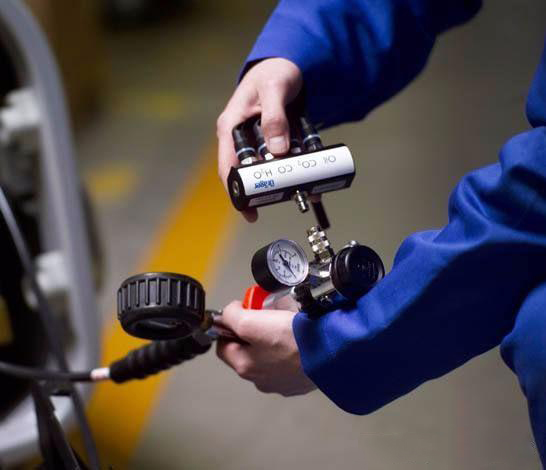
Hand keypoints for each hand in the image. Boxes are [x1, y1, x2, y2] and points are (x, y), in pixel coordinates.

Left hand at [215, 300, 315, 395]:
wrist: (332, 352)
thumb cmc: (293, 340)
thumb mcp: (251, 322)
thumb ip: (232, 316)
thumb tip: (227, 314)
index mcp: (245, 367)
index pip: (223, 345)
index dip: (229, 327)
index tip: (241, 313)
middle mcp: (262, 380)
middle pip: (248, 349)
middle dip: (255, 330)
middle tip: (267, 315)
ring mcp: (284, 381)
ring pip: (271, 354)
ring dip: (275, 338)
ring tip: (287, 323)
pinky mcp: (303, 379)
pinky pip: (291, 359)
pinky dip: (293, 347)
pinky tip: (301, 336)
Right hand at [216, 58, 302, 221]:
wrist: (288, 65)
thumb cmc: (273, 72)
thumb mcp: (274, 89)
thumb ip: (275, 118)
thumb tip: (278, 150)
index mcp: (231, 127)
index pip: (227, 167)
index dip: (236, 191)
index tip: (249, 209)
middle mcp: (242, 138)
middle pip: (250, 172)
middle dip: (268, 187)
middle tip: (286, 197)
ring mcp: (259, 141)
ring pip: (270, 167)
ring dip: (287, 178)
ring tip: (306, 188)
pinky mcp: (276, 141)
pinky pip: (286, 158)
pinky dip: (298, 166)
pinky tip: (312, 176)